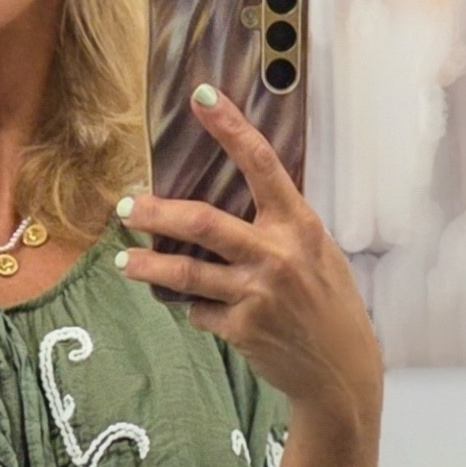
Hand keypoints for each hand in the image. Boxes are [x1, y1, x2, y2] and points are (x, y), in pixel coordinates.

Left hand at [117, 87, 382, 422]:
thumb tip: (226, 203)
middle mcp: (278, 254)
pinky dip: (194, 308)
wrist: (340, 369)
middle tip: (127, 207)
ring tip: (125, 264)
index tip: (203, 97)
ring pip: (186, 272)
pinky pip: (199, 311)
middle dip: (156, 213)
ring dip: (147, 267)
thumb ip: (278, 228)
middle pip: (202, 222)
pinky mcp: (242, 328)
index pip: (262, 164)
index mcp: (299, 225)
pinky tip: (198, 309)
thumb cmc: (328, 304)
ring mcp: (257, 293)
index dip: (230, 127)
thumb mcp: (316, 253)